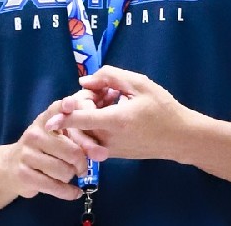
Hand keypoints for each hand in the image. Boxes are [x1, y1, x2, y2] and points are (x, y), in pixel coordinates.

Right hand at [0, 99, 89, 201]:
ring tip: (68, 175)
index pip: (56, 109)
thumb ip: (79, 139)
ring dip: (71, 177)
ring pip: (64, 171)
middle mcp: (34, 134)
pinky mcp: (24, 175)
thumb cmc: (42, 150)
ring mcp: (27, 154)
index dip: (65, 107)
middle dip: (82, 164)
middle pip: (71, 151)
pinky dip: (68, 192)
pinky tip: (73, 192)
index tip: (70, 105)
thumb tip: (102, 154)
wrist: (10, 167)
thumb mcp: (55, 136)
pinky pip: (54, 187)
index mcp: (45, 120)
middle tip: (82, 168)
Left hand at [44, 66, 193, 162]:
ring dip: (90, 112)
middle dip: (84, 102)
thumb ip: (110, 77)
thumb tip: (84, 81)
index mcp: (116, 121)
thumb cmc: (162, 108)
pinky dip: (96, 122)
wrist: (179, 138)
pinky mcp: (112, 153)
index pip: (80, 120)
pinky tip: (114, 110)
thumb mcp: (140, 84)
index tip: (51, 116)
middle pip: (80, 122)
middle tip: (106, 90)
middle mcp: (109, 139)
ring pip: (85, 130)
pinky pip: (93, 137)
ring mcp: (110, 149)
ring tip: (113, 98)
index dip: (63, 116)